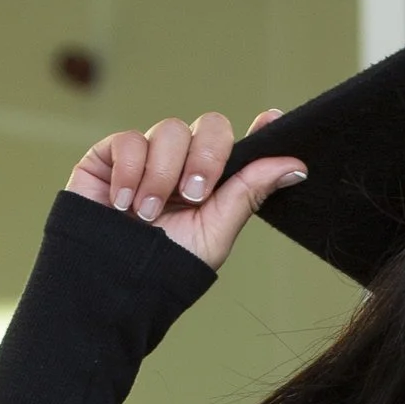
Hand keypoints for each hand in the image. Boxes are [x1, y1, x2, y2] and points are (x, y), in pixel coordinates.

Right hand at [63, 106, 304, 269]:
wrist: (108, 283)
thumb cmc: (163, 267)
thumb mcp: (214, 233)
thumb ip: (249, 192)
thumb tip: (296, 167)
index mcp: (213, 182)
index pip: (239, 145)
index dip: (260, 131)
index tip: (274, 120)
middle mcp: (183, 163)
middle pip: (210, 127)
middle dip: (206, 158)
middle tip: (193, 195)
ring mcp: (148, 156)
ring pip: (169, 131)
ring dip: (162, 175)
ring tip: (147, 215)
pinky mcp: (111, 156)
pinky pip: (128, 141)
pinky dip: (129, 171)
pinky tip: (122, 203)